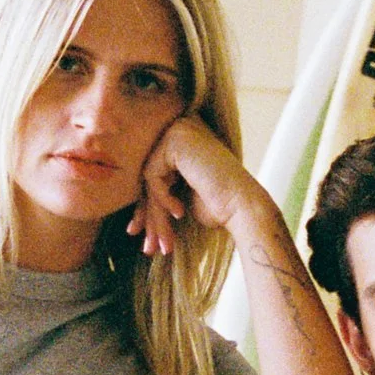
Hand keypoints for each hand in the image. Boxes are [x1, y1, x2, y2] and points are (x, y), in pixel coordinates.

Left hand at [132, 110, 255, 254]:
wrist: (243, 208)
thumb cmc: (219, 206)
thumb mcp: (181, 197)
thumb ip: (158, 193)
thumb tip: (132, 216)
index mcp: (184, 139)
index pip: (154, 173)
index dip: (147, 207)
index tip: (140, 233)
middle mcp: (180, 128)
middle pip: (150, 176)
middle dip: (148, 215)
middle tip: (149, 247)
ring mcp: (178, 130)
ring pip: (149, 179)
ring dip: (154, 215)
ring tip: (161, 243)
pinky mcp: (176, 140)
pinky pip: (152, 175)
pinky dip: (162, 198)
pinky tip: (180, 211)